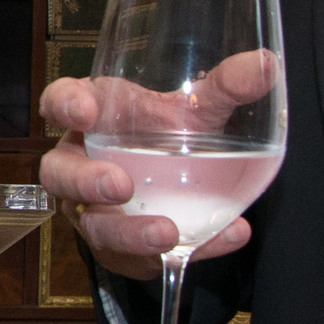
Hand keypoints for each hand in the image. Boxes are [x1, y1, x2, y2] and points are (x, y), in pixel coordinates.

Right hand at [35, 69, 264, 278]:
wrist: (175, 187)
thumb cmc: (166, 135)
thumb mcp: (196, 108)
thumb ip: (226, 87)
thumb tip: (265, 65)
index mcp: (93, 118)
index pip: (58, 102)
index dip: (63, 106)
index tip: (85, 111)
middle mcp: (81, 165)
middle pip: (61, 175)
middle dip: (86, 182)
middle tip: (121, 186)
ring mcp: (95, 213)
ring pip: (96, 228)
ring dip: (129, 233)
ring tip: (167, 232)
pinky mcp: (122, 251)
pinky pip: (145, 258)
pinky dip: (193, 248)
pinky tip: (226, 236)